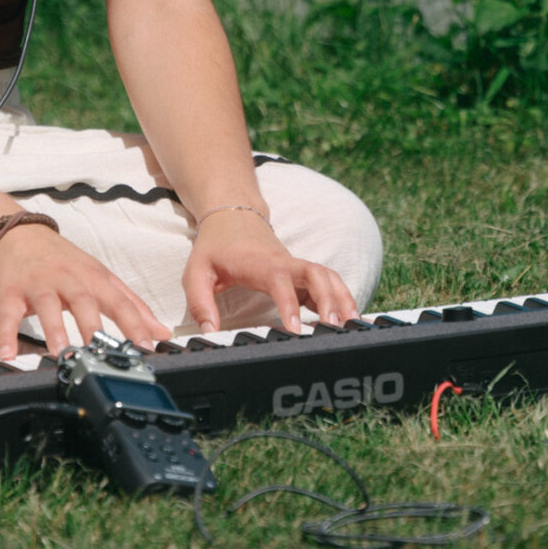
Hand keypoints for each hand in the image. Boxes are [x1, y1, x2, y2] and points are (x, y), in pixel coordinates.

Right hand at [0, 224, 168, 359]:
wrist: (20, 235)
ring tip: (60, 353)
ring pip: (47, 306)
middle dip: (93, 326)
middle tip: (101, 353)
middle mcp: (68, 279)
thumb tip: (161, 332)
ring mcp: (39, 285)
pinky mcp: (11, 292)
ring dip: (54, 330)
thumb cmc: (65, 261)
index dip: (134, 324)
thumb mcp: (101, 277)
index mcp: (94, 278)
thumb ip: (131, 306)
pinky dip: (6, 335)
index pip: (119, 302)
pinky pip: (8, 315)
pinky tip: (7, 355)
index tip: (145, 347)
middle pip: (84, 301)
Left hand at [182, 209, 358, 333]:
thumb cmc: (215, 247)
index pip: (280, 280)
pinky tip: (346, 319)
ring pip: (327, 276)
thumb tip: (209, 332)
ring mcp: (294, 266)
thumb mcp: (196, 273)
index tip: (296, 329)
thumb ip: (200, 303)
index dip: (290, 303)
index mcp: (259, 263)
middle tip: (334, 328)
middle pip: (316, 274)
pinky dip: (340, 297)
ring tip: (351, 325)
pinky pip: (326, 282)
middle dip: (329, 299)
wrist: (231, 216)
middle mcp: (283, 262)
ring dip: (342, 297)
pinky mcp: (299, 273)